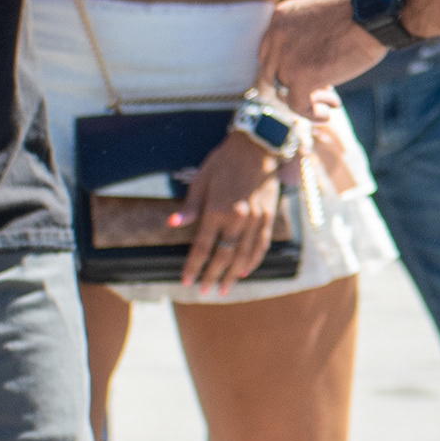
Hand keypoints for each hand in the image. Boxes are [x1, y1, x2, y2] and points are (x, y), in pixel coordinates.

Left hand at [175, 130, 288, 291]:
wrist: (257, 148)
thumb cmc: (224, 162)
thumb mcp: (201, 179)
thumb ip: (190, 206)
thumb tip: (171, 224)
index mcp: (217, 210)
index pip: (202, 246)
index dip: (193, 266)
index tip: (186, 281)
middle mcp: (238, 218)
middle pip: (224, 255)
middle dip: (213, 276)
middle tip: (205, 292)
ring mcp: (256, 219)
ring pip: (244, 254)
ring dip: (233, 274)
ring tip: (225, 288)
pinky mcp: (269, 216)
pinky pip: (262, 244)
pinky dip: (254, 260)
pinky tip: (246, 270)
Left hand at [260, 0, 381, 109]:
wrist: (375, 16)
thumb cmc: (362, 14)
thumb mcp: (322, 16)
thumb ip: (306, 35)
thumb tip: (310, 61)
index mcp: (280, 18)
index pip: (268, 52)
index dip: (286, 67)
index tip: (308, 73)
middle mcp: (276, 37)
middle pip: (271, 74)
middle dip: (293, 86)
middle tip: (321, 89)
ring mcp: (286, 58)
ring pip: (284, 91)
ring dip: (308, 99)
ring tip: (332, 100)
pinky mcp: (302, 76)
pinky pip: (297, 105)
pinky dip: (311, 113)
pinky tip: (326, 113)